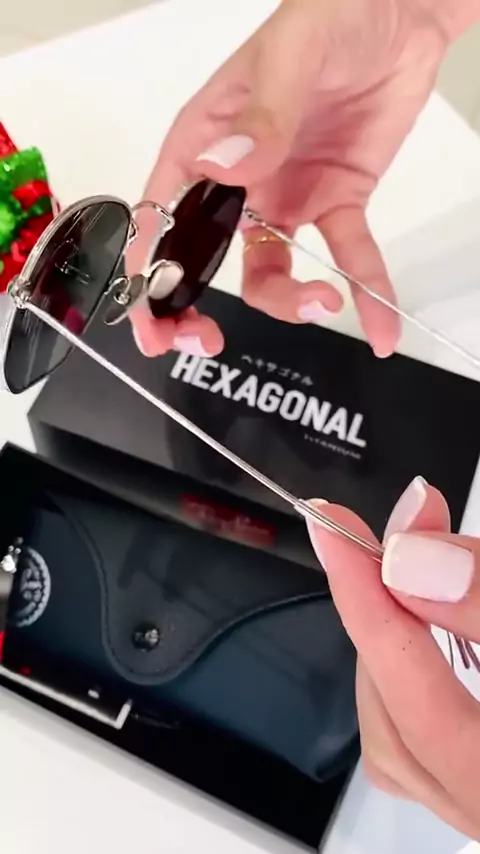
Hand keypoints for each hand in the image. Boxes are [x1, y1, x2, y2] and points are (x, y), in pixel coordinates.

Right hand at [128, 0, 451, 358]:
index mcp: (203, 143)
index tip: (152, 322)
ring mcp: (285, 199)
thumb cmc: (332, 13)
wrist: (402, 14)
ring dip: (290, 302)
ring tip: (324, 303)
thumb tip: (225, 167)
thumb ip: (260, 114)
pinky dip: (367, 290)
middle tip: (205, 341)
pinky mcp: (335, 204)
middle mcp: (237, 182)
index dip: (148, 275)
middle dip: (195, 307)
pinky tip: (380, 326)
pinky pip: (346, 257)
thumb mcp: (290, 53)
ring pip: (271, 271)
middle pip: (203, 258)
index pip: (160, 217)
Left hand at [306, 479, 479, 838]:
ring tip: (424, 568)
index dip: (365, 593)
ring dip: (391, 644)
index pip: (413, 690)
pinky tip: (431, 628)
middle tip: (412, 525)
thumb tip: (409, 563)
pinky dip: (410, 675)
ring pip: (394, 734)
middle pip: (392, 717)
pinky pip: (419, 742)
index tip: (328, 522)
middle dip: (383, 611)